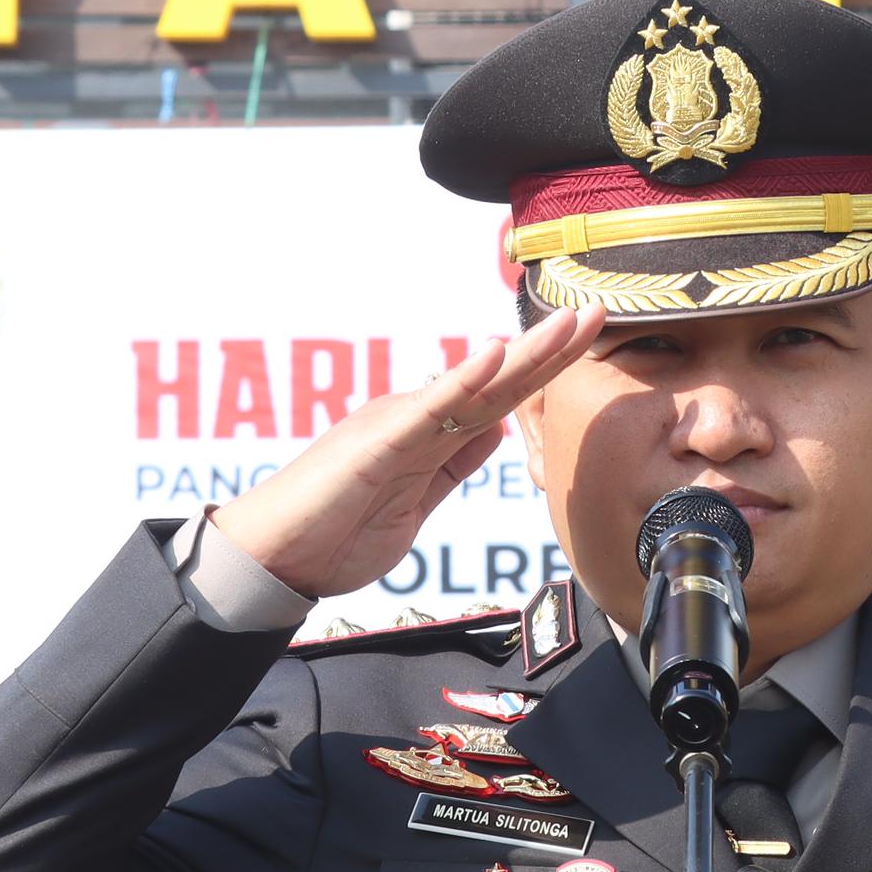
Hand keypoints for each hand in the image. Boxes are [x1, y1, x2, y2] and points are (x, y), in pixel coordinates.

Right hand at [207, 304, 605, 598]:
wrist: (274, 558)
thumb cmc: (334, 535)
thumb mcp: (415, 505)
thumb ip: (453, 466)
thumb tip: (495, 433)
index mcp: (426, 436)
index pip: (498, 399)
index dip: (544, 371)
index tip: (585, 341)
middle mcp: (415, 420)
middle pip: (497, 383)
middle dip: (550, 350)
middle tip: (598, 313)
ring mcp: (397, 427)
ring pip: (473, 388)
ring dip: (525, 355)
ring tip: (569, 324)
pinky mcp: (377, 445)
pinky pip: (427, 411)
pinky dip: (462, 381)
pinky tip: (495, 354)